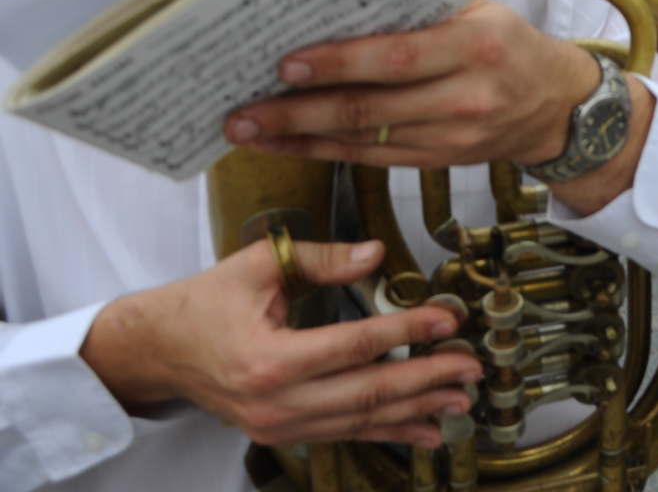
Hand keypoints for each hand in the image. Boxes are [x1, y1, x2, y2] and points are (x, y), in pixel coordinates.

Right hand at [81, 238, 479, 447]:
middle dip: (427, 380)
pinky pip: (345, 432)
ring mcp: (278, 425)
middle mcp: (275, 402)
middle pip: (367, 392)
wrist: (155, 350)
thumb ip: (322, 259)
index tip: (448, 320)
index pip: (355, 344)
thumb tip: (377, 254)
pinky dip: (388, 431)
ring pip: (361, 419)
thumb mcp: (258, 265)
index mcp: (269, 358)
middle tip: (471, 367)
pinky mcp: (281, 433)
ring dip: (416, 410)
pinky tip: (426, 429)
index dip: (406, 331)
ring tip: (461, 399)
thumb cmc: (204, 302)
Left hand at [225, 1, 599, 169]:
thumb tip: (340, 6)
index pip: (397, 57)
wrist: (557, 106)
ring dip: (300, 138)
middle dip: (298, 112)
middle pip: (370, 109)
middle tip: (243, 110)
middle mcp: (464, 97)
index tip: (286, 63)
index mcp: (476, 47)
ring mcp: (452, 137)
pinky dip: (326, 152)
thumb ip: (422, 13)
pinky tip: (290, 145)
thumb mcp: (480, 13)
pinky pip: (373, 159)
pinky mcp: (440, 162)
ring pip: (363, 140)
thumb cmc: (510, 46)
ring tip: (248, 130)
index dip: (339, 63)